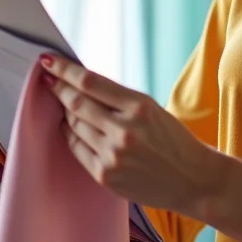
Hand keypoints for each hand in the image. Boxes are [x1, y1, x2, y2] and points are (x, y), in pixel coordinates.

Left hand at [41, 55, 224, 215]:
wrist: (193, 180)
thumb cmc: (174, 141)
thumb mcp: (152, 109)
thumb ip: (118, 99)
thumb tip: (81, 84)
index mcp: (139, 107)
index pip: (90, 83)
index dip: (64, 70)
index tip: (48, 61)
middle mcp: (124, 131)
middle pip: (76, 104)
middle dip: (59, 89)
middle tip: (49, 81)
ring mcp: (113, 155)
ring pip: (74, 126)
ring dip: (66, 113)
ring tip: (66, 105)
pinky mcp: (105, 176)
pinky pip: (77, 149)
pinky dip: (71, 135)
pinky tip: (71, 128)